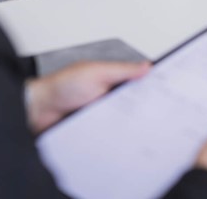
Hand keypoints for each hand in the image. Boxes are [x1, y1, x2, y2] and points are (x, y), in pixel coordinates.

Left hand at [25, 61, 149, 133]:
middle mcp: (109, 99)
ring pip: (125, 123)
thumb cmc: (61, 86)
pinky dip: (116, 138)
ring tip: (140, 130)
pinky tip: (122, 141)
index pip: (139, 85)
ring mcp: (103, 117)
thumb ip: (122, 70)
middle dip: (145, 111)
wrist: (37, 111)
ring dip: (130, 126)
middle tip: (156, 116)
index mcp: (112, 80)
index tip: (168, 94)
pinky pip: (111, 136)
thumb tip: (147, 66)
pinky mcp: (96, 132)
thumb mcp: (96, 72)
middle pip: (136, 106)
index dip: (153, 89)